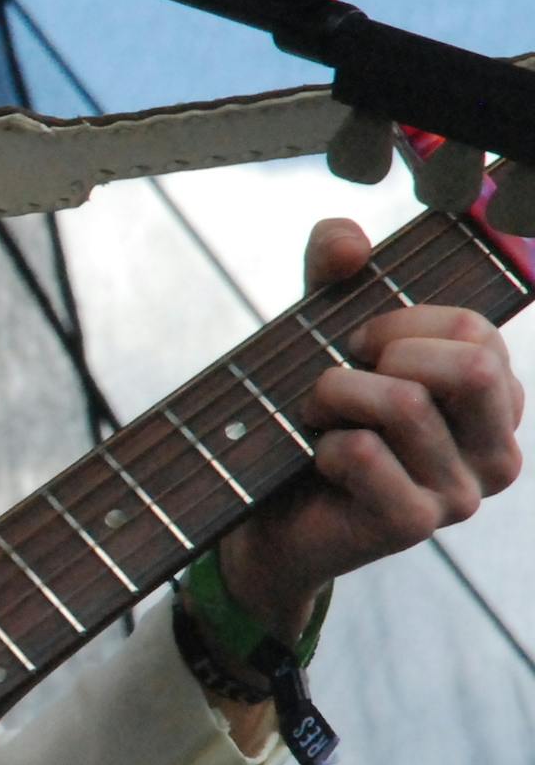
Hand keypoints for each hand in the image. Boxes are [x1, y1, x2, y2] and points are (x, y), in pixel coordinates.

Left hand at [217, 217, 523, 638]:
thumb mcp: (323, 335)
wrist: (268, 518)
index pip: (476, 330)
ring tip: (314, 417)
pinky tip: (317, 461)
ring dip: (334, 397)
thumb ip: (334, 276)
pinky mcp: (414, 525)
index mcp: (495, 401)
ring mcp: (462, 495)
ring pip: (405, 405)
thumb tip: (348, 239)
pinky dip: (323, 443)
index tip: (359, 344)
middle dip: (382, 355)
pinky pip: (366, 453)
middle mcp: (497, 450)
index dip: (402, 322)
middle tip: (336, 379)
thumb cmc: (311, 422)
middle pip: (467, 366)